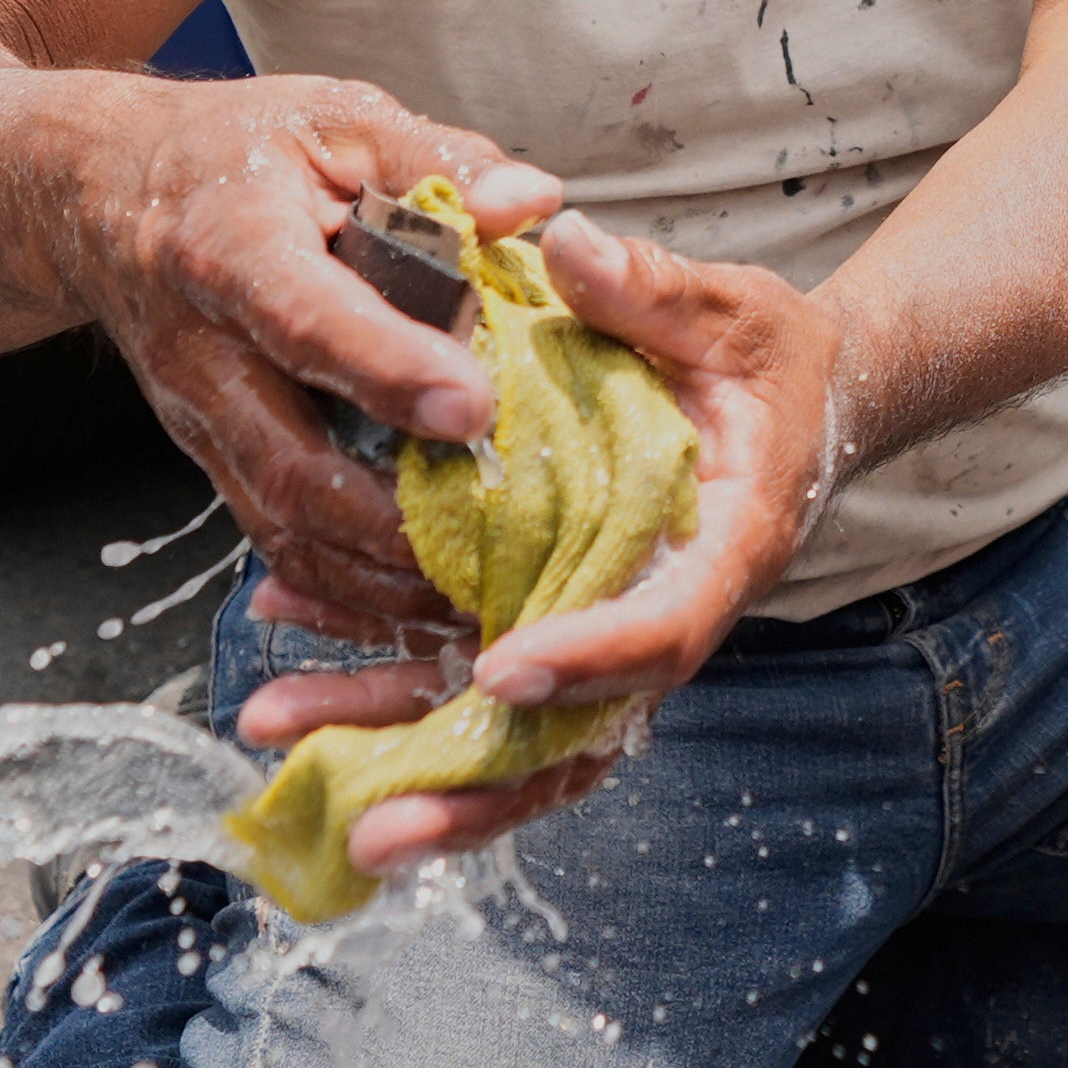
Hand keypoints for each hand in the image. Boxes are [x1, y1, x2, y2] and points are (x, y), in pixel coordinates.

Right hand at [42, 75, 561, 642]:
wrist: (99, 195)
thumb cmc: (234, 151)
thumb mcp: (335, 117)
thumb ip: (438, 159)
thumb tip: (533, 203)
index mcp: (230, 245)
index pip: (305, 317)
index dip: (386, 368)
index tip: (473, 406)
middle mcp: (203, 352)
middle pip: (290, 463)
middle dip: (396, 521)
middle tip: (501, 536)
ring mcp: (200, 420)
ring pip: (284, 526)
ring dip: (380, 579)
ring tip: (480, 595)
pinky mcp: (212, 460)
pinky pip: (277, 543)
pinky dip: (348, 592)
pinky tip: (423, 606)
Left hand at [230, 215, 842, 875]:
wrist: (793, 403)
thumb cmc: (768, 360)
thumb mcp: (734, 312)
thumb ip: (656, 290)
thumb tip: (568, 245)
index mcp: (726, 547)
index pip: (665, 626)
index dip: (591, 658)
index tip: (505, 667)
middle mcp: (663, 616)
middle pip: (573, 736)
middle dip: (470, 790)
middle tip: (372, 822)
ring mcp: (602, 635)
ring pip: (505, 733)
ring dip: (390, 746)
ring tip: (274, 729)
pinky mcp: (551, 623)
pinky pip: (466, 675)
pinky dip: (377, 664)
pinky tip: (285, 633)